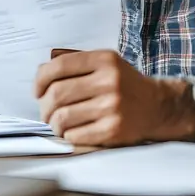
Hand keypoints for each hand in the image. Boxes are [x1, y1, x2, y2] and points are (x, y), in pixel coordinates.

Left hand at [35, 50, 186, 146]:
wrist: (156, 106)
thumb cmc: (124, 83)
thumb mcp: (105, 62)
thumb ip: (76, 61)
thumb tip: (43, 69)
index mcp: (104, 60)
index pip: (59, 66)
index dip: (40, 79)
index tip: (37, 90)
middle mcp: (108, 81)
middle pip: (57, 94)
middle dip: (44, 105)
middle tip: (45, 110)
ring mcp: (112, 107)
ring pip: (63, 117)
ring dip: (53, 123)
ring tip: (57, 123)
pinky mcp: (113, 130)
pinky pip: (75, 135)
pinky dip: (67, 135)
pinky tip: (73, 131)